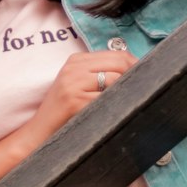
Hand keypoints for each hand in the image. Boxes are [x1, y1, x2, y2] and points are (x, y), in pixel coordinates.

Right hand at [17, 48, 137, 152]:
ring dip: (128, 92)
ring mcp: (73, 83)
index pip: (117, 54)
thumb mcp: (78, 85)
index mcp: (76, 60)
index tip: (146, 77)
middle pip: (119, 63)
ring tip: (133, 102)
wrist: (39, 132)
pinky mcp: (74, 100)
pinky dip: (116, 105)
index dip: (136, 64)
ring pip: (116, 80)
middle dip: (137, 75)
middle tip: (147, 89)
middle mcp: (74, 68)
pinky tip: (119, 112)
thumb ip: (99, 74)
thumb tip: (135, 71)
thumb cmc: (64, 112)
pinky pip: (106, 98)